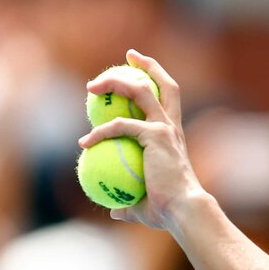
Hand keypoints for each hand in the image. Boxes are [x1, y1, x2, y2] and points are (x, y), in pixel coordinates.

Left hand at [78, 49, 206, 229]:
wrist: (184, 209)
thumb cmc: (169, 210)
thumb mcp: (146, 204)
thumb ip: (130, 203)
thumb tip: (116, 212)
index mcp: (173, 134)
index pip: (167, 97)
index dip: (154, 77)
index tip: (136, 66)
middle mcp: (171, 125)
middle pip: (162, 84)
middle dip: (145, 65)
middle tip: (126, 58)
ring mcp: (165, 128)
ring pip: (141, 91)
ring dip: (115, 82)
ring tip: (92, 87)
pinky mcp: (156, 136)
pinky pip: (122, 125)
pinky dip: (101, 132)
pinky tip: (84, 143)